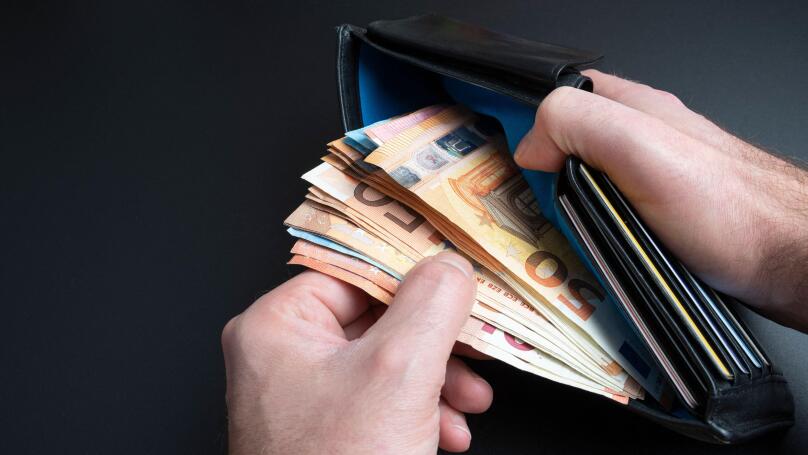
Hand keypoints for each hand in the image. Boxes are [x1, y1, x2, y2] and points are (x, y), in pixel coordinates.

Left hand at [222, 251, 492, 453]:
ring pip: (386, 364)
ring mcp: (303, 400)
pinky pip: (379, 403)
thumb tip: (448, 266)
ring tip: (468, 404)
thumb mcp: (400, 371)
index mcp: (276, 327)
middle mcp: (282, 358)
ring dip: (436, 381)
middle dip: (435, 344)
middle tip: (473, 350)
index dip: (411, 276)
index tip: (454, 279)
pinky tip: (446, 433)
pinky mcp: (325, 433)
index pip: (354, 272)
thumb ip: (431, 304)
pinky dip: (419, 412)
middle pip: (377, 320)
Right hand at [514, 70, 807, 330]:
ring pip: (583, 194)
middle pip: (566, 151)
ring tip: (560, 241)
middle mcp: (639, 144)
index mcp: (632, 111)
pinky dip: (592, 241)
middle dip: (543, 179)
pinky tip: (592, 257)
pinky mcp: (655, 223)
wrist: (786, 261)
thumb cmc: (730, 209)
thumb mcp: (643, 148)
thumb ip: (580, 125)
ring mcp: (647, 186)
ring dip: (565, 217)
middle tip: (535, 211)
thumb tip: (530, 144)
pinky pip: (606, 226)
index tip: (512, 160)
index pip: (561, 98)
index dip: (531, 121)